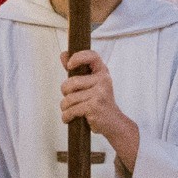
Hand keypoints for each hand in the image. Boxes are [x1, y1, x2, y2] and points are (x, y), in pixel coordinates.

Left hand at [61, 50, 139, 170]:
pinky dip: (67, 116)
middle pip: (72, 82)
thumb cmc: (100, 102)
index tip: (70, 64)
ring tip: (69, 110)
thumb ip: (76, 70)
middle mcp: (103, 80)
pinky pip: (72, 109)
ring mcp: (100, 93)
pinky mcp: (95, 106)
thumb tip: (63, 55)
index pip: (92, 56)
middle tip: (69, 98)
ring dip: (65, 106)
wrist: (114, 122)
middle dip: (65, 92)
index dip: (78, 57)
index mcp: (102, 72)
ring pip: (70, 98)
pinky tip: (68, 117)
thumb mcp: (91, 83)